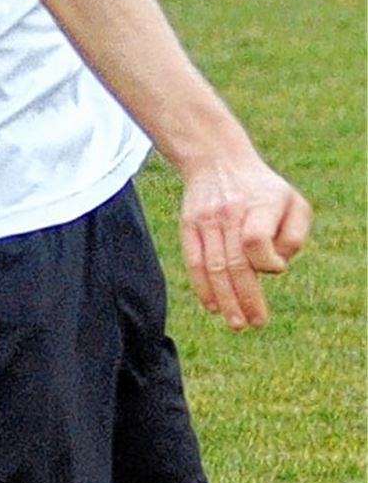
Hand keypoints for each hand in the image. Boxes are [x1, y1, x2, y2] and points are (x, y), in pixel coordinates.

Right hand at [178, 156, 311, 329]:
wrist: (218, 160)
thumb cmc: (263, 190)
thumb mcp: (293, 202)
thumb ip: (294, 236)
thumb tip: (276, 266)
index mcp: (261, 203)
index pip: (257, 241)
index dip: (267, 263)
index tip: (273, 268)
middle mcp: (230, 210)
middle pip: (235, 262)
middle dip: (246, 298)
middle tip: (255, 322)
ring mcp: (206, 218)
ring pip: (214, 266)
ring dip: (226, 299)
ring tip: (236, 322)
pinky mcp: (189, 223)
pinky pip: (193, 260)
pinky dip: (202, 286)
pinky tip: (212, 305)